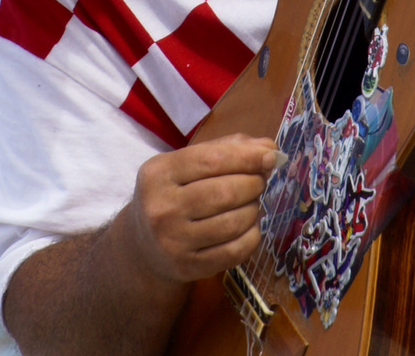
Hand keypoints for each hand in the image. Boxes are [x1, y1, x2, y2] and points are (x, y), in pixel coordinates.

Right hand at [128, 133, 279, 283]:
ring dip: (254, 209)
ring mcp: (174, 241)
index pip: (212, 160)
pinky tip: (249, 227)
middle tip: (259, 181)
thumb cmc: (173, 194)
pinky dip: (252, 236)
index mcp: (159, 173)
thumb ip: (225, 149)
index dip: (246, 157)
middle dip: (253, 183)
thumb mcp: (186, 164)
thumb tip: (268, 148)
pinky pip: (235, 251)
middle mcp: (162, 207)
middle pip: (225, 192)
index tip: (271, 156)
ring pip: (234, 222)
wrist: (144, 246)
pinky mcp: (188, 267)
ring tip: (251, 203)